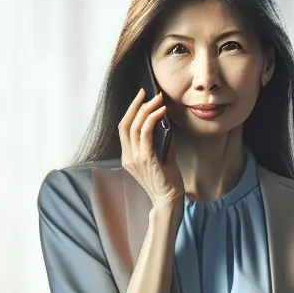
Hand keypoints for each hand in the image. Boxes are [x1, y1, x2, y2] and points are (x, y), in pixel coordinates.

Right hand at [118, 87, 183, 206]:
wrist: (169, 200)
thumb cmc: (168, 181)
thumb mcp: (163, 156)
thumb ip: (163, 140)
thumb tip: (166, 121)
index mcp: (128, 157)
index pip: (124, 129)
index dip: (131, 112)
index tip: (141, 98)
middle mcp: (128, 157)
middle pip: (125, 124)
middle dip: (135, 105)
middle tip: (146, 92)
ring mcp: (134, 158)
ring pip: (135, 126)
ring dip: (147, 109)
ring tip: (158, 100)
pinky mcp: (145, 159)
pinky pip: (146, 133)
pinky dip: (153, 119)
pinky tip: (162, 112)